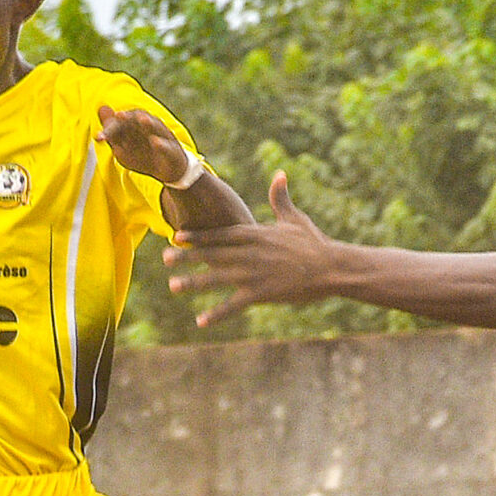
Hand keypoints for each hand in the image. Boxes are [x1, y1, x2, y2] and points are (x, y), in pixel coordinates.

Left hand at [97, 103, 190, 184]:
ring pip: (155, 127)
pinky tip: (155, 142)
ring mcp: (161, 136)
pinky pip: (166, 146)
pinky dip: (161, 144)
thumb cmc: (143, 155)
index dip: (110, 128)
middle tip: (119, 116)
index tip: (99, 138)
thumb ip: (112, 131)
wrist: (167, 170)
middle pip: (138, 120)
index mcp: (136, 125)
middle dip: (129, 118)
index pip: (122, 122)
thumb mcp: (124, 146)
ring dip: (148, 122)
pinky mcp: (171, 150)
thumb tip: (101, 108)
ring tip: (141, 118)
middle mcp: (149, 126)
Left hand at [162, 173, 339, 326]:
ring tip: (173, 286)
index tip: (177, 235)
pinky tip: (200, 321)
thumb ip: (280, 199)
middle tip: (164, 258)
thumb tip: (279, 174)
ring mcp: (254, 273)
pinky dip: (217, 313)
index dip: (197, 236)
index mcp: (255, 234)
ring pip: (217, 278)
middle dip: (187, 256)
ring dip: (194, 283)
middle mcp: (250, 252)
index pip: (220, 234)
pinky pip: (234, 305)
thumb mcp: (294, 218)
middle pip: (212, 254)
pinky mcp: (262, 293)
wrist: (331, 266)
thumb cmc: (314, 242)